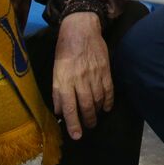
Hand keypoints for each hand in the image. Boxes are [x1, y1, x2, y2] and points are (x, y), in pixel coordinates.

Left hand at [52, 12, 111, 139]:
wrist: (81, 28)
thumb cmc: (64, 49)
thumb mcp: (55, 69)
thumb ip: (57, 91)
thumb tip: (59, 111)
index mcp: (65, 80)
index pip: (69, 107)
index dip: (73, 123)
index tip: (76, 136)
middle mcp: (80, 80)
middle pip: (86, 106)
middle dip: (87, 120)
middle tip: (88, 128)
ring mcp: (94, 75)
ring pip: (97, 100)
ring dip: (97, 112)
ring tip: (95, 119)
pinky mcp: (105, 69)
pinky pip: (109, 90)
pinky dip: (108, 101)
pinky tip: (106, 107)